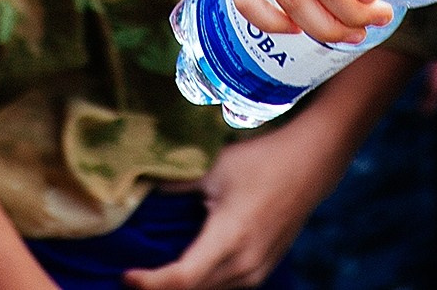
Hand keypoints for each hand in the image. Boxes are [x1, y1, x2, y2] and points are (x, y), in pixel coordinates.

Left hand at [123, 133, 328, 289]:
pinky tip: (186, 274)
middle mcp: (244, 264)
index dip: (150, 284)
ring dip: (182, 288)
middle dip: (159, 289)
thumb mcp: (214, 167)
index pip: (182, 278)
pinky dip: (202, 284)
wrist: (310, 164)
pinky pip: (224, 288)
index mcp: (229, 238)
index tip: (127, 275)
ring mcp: (256, 272)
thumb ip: (176, 184)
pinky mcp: (262, 271)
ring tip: (154, 277)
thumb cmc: (261, 161)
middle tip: (132, 277)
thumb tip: (140, 191)